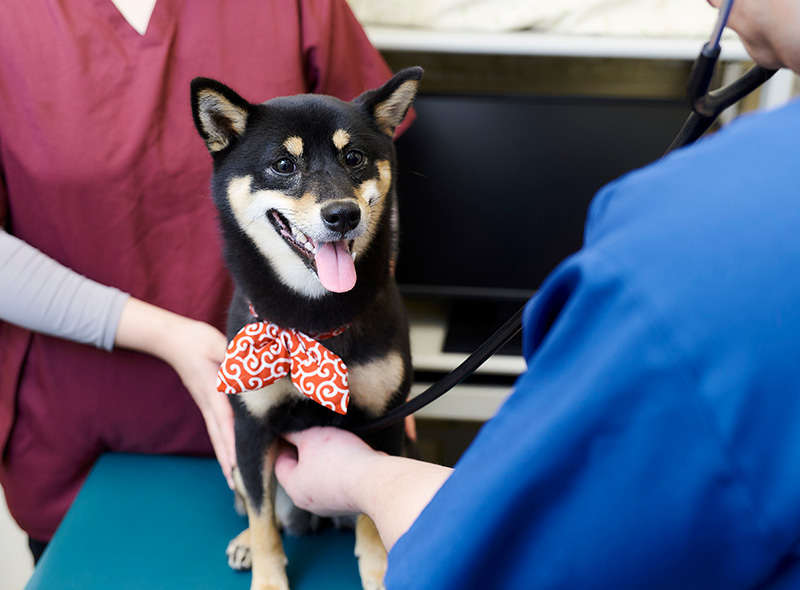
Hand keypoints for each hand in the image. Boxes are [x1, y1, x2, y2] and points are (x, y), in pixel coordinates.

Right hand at [115, 298, 235, 487]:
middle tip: (238, 486)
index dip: (233, 443)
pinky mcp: (206, 402)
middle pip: (220, 438)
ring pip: (216, 436)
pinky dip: (222, 444)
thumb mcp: (217, 344)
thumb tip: (249, 369)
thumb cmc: (196, 340)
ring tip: (233, 481)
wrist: (171, 339)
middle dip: (229, 462)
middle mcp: (208, 403)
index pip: (226, 422)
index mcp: (213, 391)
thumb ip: (233, 356)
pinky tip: (227, 454)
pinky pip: (215, 428)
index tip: (238, 464)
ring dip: (225, 458)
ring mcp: (205, 404)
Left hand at [274, 427, 379, 516]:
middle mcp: (310, 501)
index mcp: (294, 488)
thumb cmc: (338, 459)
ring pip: (322, 475)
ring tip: (333, 439)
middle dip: (306, 451)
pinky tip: (351, 453)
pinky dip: (343, 467)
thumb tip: (285, 430)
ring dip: (326, 458)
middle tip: (312, 431)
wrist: (373, 480)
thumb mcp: (310, 436)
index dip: (284, 443)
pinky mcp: (351, 501)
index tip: (289, 429)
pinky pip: (341, 480)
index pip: (280, 463)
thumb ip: (294, 433)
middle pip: (301, 471)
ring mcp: (331, 504)